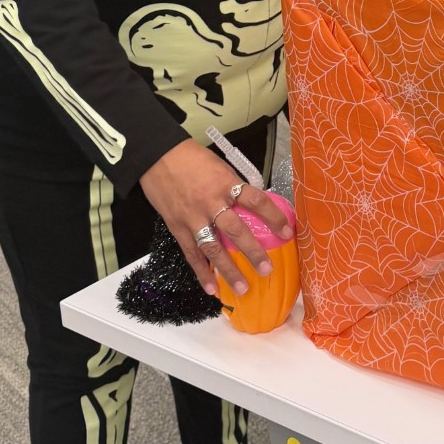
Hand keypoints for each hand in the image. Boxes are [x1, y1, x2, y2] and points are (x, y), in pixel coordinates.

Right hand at [140, 139, 294, 298]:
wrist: (157, 156)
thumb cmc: (191, 158)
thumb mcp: (219, 167)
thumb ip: (234, 187)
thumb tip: (252, 204)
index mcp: (226, 184)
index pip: (256, 201)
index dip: (274, 217)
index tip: (287, 232)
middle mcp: (211, 203)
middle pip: (236, 230)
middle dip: (253, 252)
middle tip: (267, 269)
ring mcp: (193, 218)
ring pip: (214, 248)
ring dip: (228, 270)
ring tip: (243, 288)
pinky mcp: (177, 227)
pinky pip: (191, 254)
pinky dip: (201, 272)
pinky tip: (212, 288)